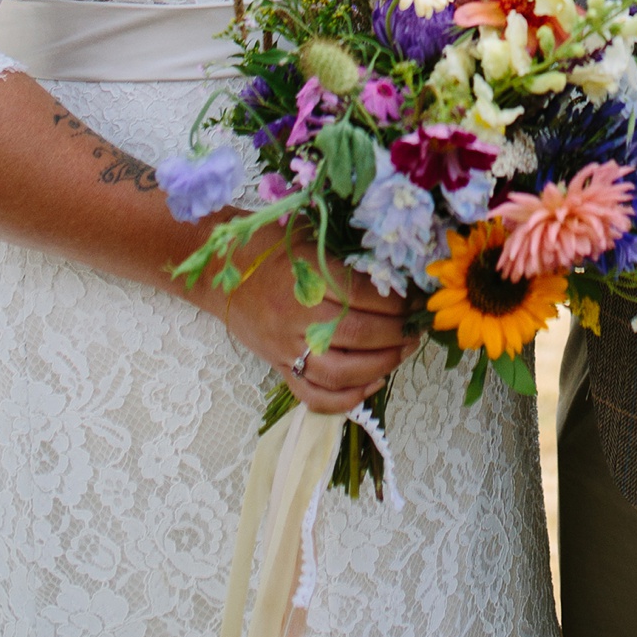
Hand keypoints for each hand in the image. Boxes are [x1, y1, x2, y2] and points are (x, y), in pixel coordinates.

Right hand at [206, 241, 412, 415]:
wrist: (220, 271)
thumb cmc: (268, 246)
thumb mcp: (309, 237)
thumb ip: (346, 256)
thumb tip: (397, 271)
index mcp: (305, 277)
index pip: (362, 296)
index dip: (396, 301)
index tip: (417, 299)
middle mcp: (295, 317)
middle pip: (357, 334)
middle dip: (396, 334)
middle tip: (416, 327)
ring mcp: (285, 348)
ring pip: (339, 372)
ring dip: (380, 365)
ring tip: (402, 353)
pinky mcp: (278, 368)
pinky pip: (313, 396)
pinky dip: (346, 398)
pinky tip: (372, 383)